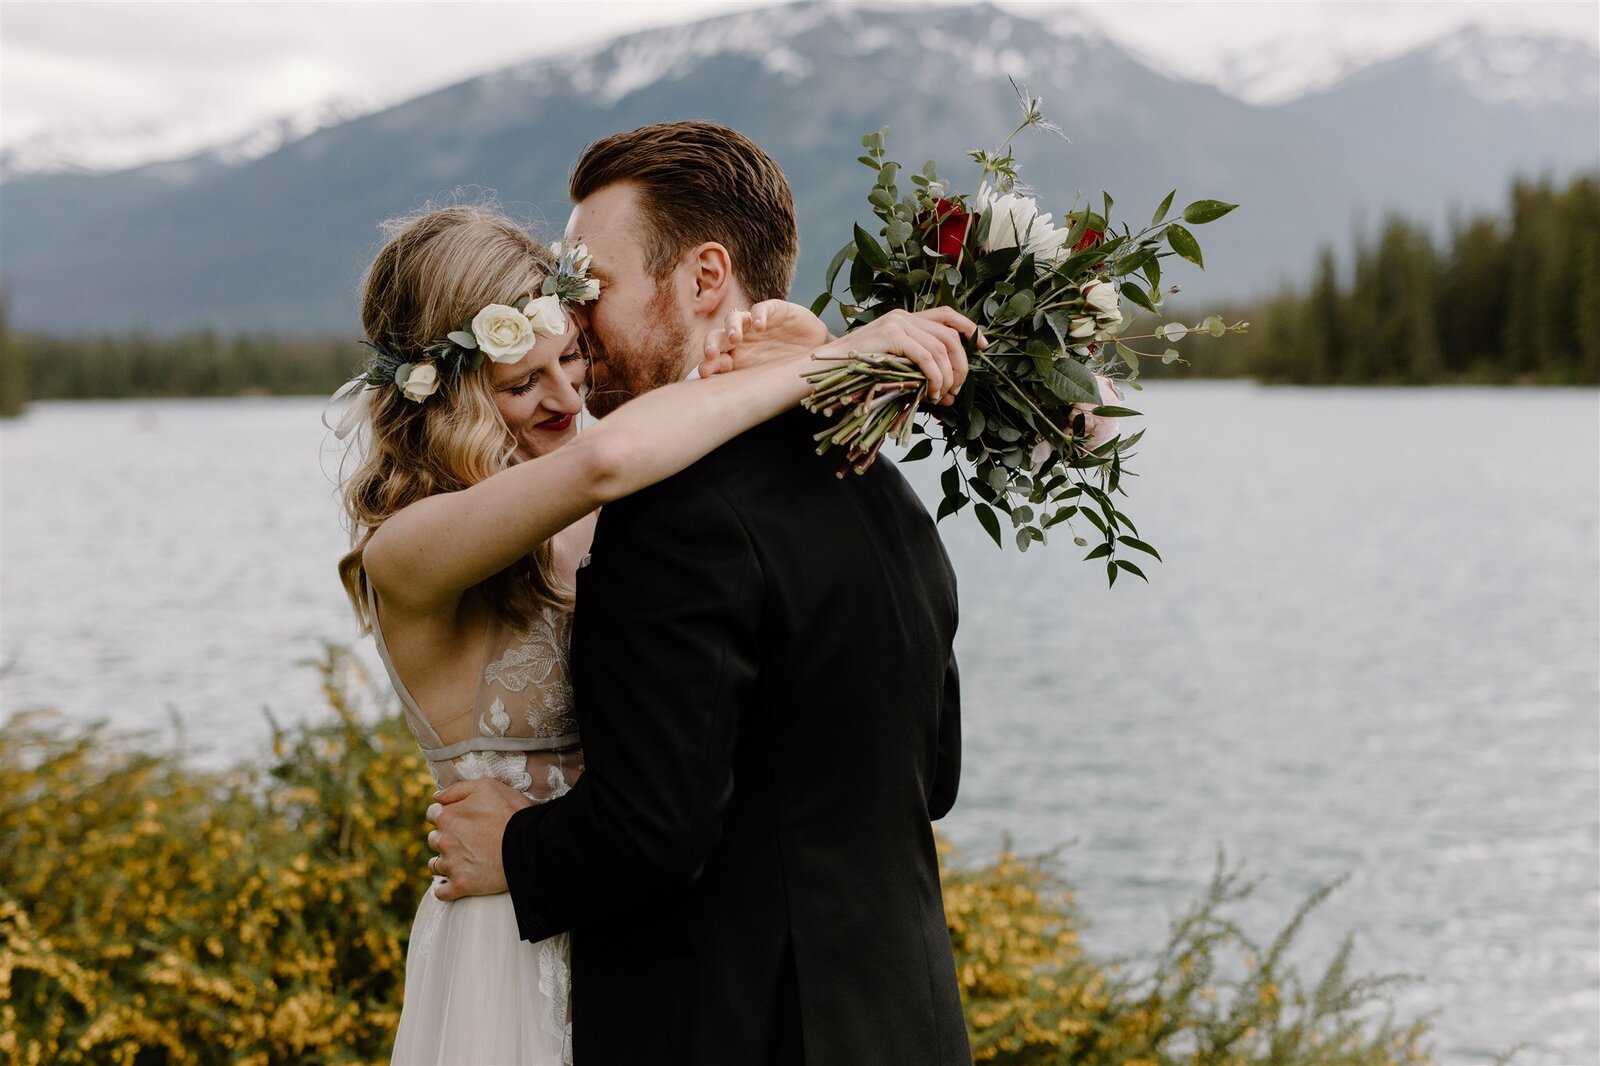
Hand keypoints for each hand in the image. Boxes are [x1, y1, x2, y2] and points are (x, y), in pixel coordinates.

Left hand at [425, 778, 532, 900]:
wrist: (530, 844)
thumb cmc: (511, 812)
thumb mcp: (487, 786)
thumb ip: (458, 788)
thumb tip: (437, 796)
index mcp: (448, 816)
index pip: (432, 813)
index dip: (445, 814)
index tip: (457, 818)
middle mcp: (444, 841)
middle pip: (433, 840)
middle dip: (445, 838)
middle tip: (464, 839)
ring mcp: (452, 865)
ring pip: (435, 865)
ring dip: (444, 862)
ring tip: (461, 861)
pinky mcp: (461, 885)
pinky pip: (442, 892)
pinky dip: (445, 889)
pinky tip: (453, 884)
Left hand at [700, 300, 829, 375]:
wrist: (817, 355)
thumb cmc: (789, 371)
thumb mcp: (769, 382)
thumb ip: (750, 387)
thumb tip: (730, 409)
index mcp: (735, 357)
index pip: (715, 359)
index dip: (708, 364)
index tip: (705, 374)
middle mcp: (742, 339)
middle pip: (718, 336)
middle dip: (712, 344)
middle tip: (712, 354)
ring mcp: (755, 324)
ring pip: (735, 318)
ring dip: (732, 327)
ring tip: (736, 338)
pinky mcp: (774, 311)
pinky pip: (762, 309)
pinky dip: (758, 316)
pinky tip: (760, 326)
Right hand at [816, 307, 984, 405]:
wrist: (823, 371)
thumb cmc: (855, 375)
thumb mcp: (893, 370)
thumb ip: (919, 374)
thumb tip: (948, 397)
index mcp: (905, 320)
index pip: (947, 315)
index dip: (970, 328)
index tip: (983, 347)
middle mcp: (903, 317)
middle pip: (950, 335)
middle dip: (961, 365)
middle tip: (957, 389)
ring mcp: (897, 324)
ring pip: (941, 348)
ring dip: (947, 376)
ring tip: (941, 396)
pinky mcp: (891, 336)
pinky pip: (926, 357)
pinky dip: (935, 377)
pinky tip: (932, 392)